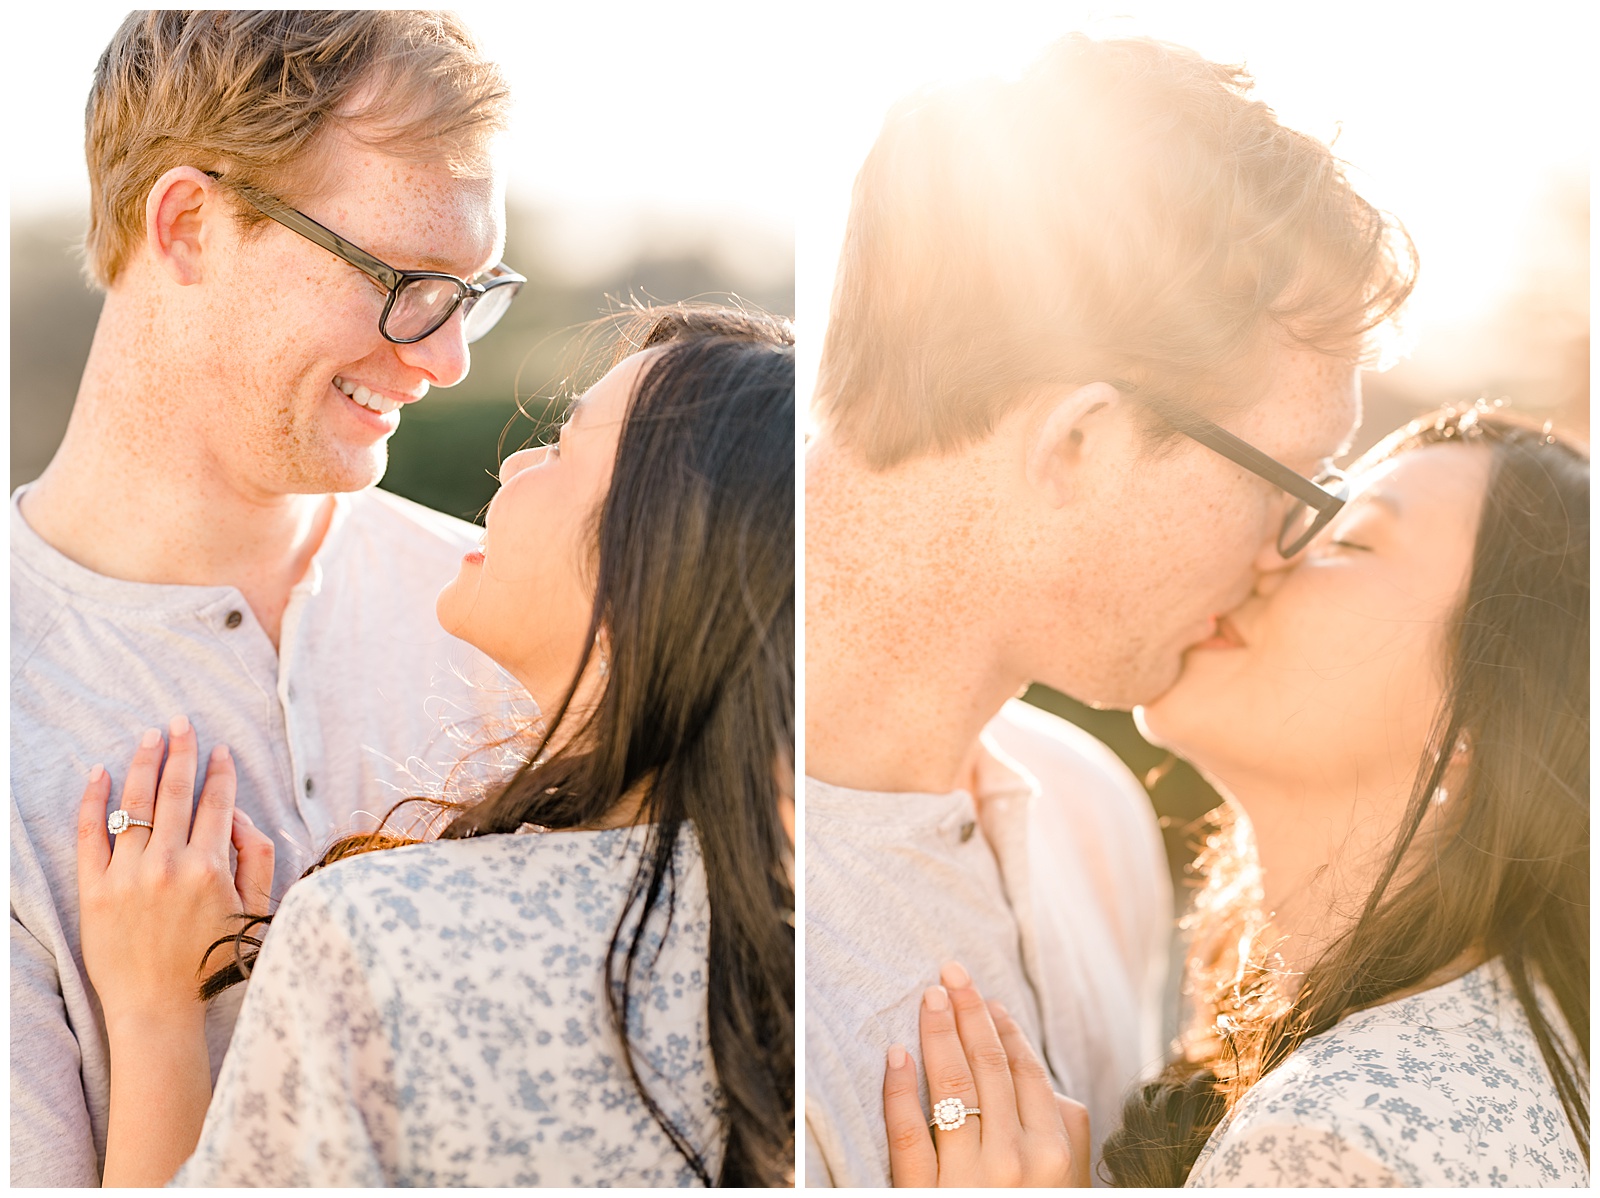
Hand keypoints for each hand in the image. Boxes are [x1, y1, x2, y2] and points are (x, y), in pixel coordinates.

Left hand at [76, 715, 274, 1032]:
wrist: (158, 1008)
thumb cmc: (213, 961)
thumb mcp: (255, 909)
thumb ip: (257, 857)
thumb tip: (240, 816)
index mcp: (212, 868)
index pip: (218, 803)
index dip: (221, 773)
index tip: (221, 751)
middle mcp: (170, 865)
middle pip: (175, 792)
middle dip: (181, 751)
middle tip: (180, 722)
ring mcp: (128, 876)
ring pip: (135, 804)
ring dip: (143, 764)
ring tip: (149, 736)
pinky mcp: (95, 890)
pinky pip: (91, 835)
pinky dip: (94, 800)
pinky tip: (100, 773)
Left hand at [883, 961, 1089, 1186]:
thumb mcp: (1068, 1178)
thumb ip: (1066, 1127)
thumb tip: (1041, 1074)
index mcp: (1051, 1150)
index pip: (1025, 1070)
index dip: (1003, 1028)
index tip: (985, 998)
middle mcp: (1013, 1159)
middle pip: (988, 1067)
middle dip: (968, 1013)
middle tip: (951, 974)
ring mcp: (968, 1179)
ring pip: (951, 1090)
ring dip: (938, 1035)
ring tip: (929, 999)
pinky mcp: (923, 1194)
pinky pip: (908, 1136)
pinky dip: (899, 1091)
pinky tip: (895, 1055)